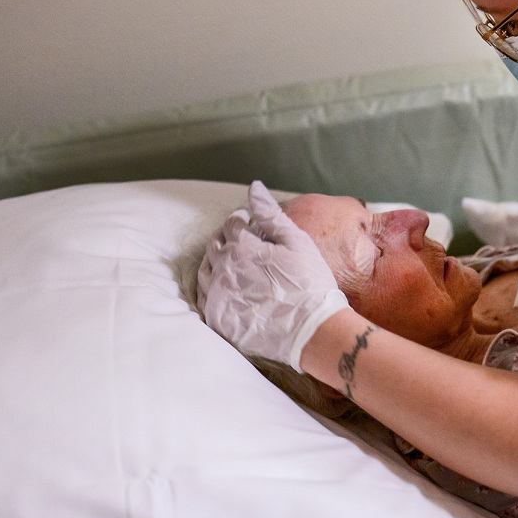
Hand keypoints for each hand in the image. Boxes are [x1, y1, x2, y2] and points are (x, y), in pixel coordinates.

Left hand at [196, 180, 348, 370]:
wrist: (312, 331)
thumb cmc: (310, 284)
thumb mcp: (297, 242)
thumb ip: (271, 214)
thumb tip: (254, 187)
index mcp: (241, 248)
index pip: (232, 224)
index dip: (243, 220)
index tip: (253, 225)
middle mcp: (223, 270)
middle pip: (215, 245)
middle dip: (227, 238)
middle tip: (243, 244)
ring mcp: (218, 297)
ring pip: (205, 271)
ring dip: (216, 263)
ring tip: (234, 266)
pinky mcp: (218, 320)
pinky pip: (205, 299)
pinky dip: (212, 290)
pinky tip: (228, 290)